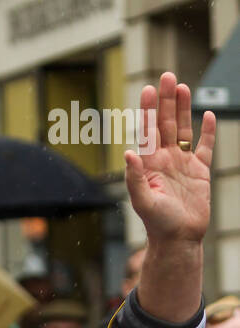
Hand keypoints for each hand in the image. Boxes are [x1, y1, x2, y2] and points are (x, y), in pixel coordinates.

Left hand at [125, 74, 214, 243]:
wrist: (179, 241)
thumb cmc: (158, 225)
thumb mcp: (144, 202)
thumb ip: (135, 178)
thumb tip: (128, 153)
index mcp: (150, 165)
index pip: (148, 132)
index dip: (147, 110)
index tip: (147, 89)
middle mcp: (165, 160)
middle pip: (166, 124)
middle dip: (166, 101)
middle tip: (167, 76)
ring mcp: (183, 164)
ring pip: (184, 129)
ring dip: (183, 108)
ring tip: (182, 86)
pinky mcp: (200, 172)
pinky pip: (204, 147)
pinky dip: (207, 132)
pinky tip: (207, 114)